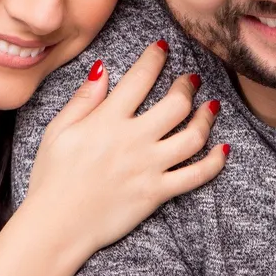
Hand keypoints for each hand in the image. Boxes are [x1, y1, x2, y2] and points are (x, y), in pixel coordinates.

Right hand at [25, 41, 227, 259]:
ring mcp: (148, 167)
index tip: (162, 49)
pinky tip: (224, 150)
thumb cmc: (51, 178)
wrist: (56, 226)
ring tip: (210, 107)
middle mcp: (133, 140)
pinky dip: (215, 162)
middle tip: (190, 80)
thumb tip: (103, 70)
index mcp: (107, 121)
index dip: (155, 59)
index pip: (139, 78)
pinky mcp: (157, 193)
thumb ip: (83, 100)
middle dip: (187, 86)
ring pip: (193, 136)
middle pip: (176, 104)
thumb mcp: (57, 131)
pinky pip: (196, 176)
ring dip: (207, 118)